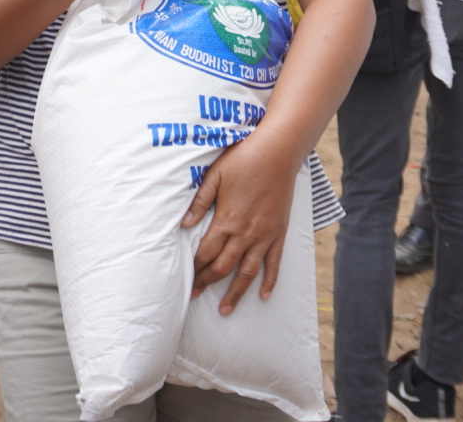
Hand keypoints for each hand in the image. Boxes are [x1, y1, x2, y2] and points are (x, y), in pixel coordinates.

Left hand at [181, 133, 295, 314]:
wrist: (278, 152)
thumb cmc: (243, 159)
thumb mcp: (215, 175)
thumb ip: (199, 202)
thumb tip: (183, 225)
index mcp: (227, 220)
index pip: (206, 253)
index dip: (194, 268)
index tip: (184, 278)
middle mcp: (246, 233)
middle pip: (223, 267)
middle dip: (207, 282)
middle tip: (194, 295)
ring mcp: (265, 235)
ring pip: (248, 272)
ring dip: (235, 292)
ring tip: (225, 309)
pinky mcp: (279, 232)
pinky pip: (275, 263)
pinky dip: (270, 281)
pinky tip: (264, 295)